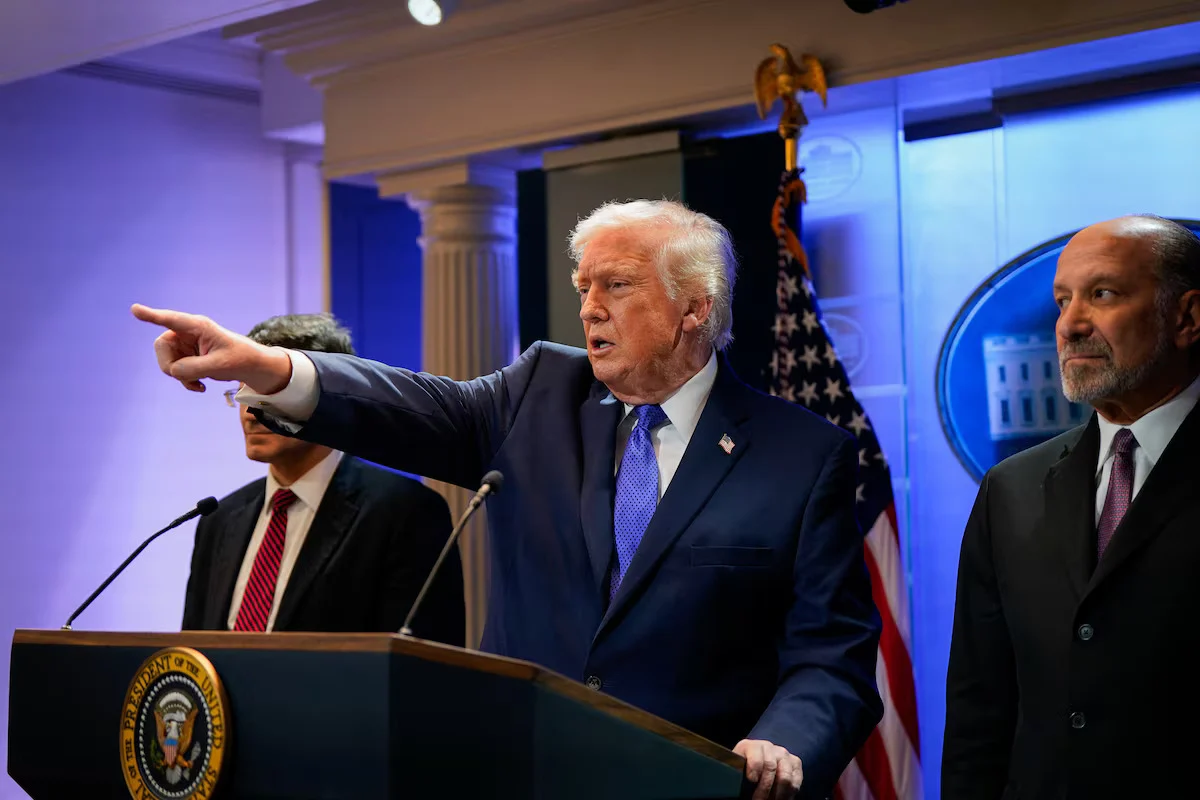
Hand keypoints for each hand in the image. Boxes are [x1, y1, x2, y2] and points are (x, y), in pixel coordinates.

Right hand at [131, 304, 291, 393]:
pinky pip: (173, 369)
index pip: (171, 319)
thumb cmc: (239, 359)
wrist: (249, 366)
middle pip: (161, 346)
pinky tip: (200, 387)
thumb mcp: (219, 365)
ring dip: (180, 376)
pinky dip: (184, 380)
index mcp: (198, 326)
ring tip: (199, 383)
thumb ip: (193, 368)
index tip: (135, 309)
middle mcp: (187, 332)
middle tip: (186, 377)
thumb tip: (173, 371)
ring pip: (166, 361)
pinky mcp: (185, 355)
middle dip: (169, 365)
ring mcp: (185, 344)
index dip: (151, 315)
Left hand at [734, 739, 802, 799]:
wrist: (757, 763)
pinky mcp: (795, 763)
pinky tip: (779, 799)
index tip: (752, 781)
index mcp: (750, 746)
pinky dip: (788, 794)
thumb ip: (738, 773)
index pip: (755, 757)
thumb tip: (740, 785)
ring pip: (785, 777)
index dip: (754, 770)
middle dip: (765, 788)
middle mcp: (768, 747)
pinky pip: (795, 782)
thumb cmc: (744, 770)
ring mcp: (783, 754)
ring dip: (778, 794)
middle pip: (770, 767)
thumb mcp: (737, 769)